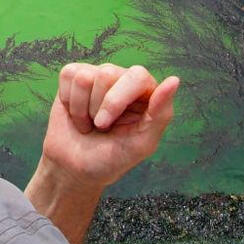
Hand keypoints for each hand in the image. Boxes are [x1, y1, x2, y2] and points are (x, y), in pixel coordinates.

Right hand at [36, 63, 179, 191]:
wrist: (75, 169)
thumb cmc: (111, 158)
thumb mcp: (141, 144)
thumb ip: (161, 113)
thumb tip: (174, 80)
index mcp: (146, 92)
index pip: (137, 75)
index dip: (116, 100)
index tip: (106, 125)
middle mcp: (123, 78)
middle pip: (107, 73)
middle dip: (98, 108)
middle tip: (100, 127)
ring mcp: (98, 75)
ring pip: (85, 77)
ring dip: (82, 109)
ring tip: (89, 123)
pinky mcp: (75, 76)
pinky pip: (69, 75)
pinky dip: (69, 102)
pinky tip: (76, 114)